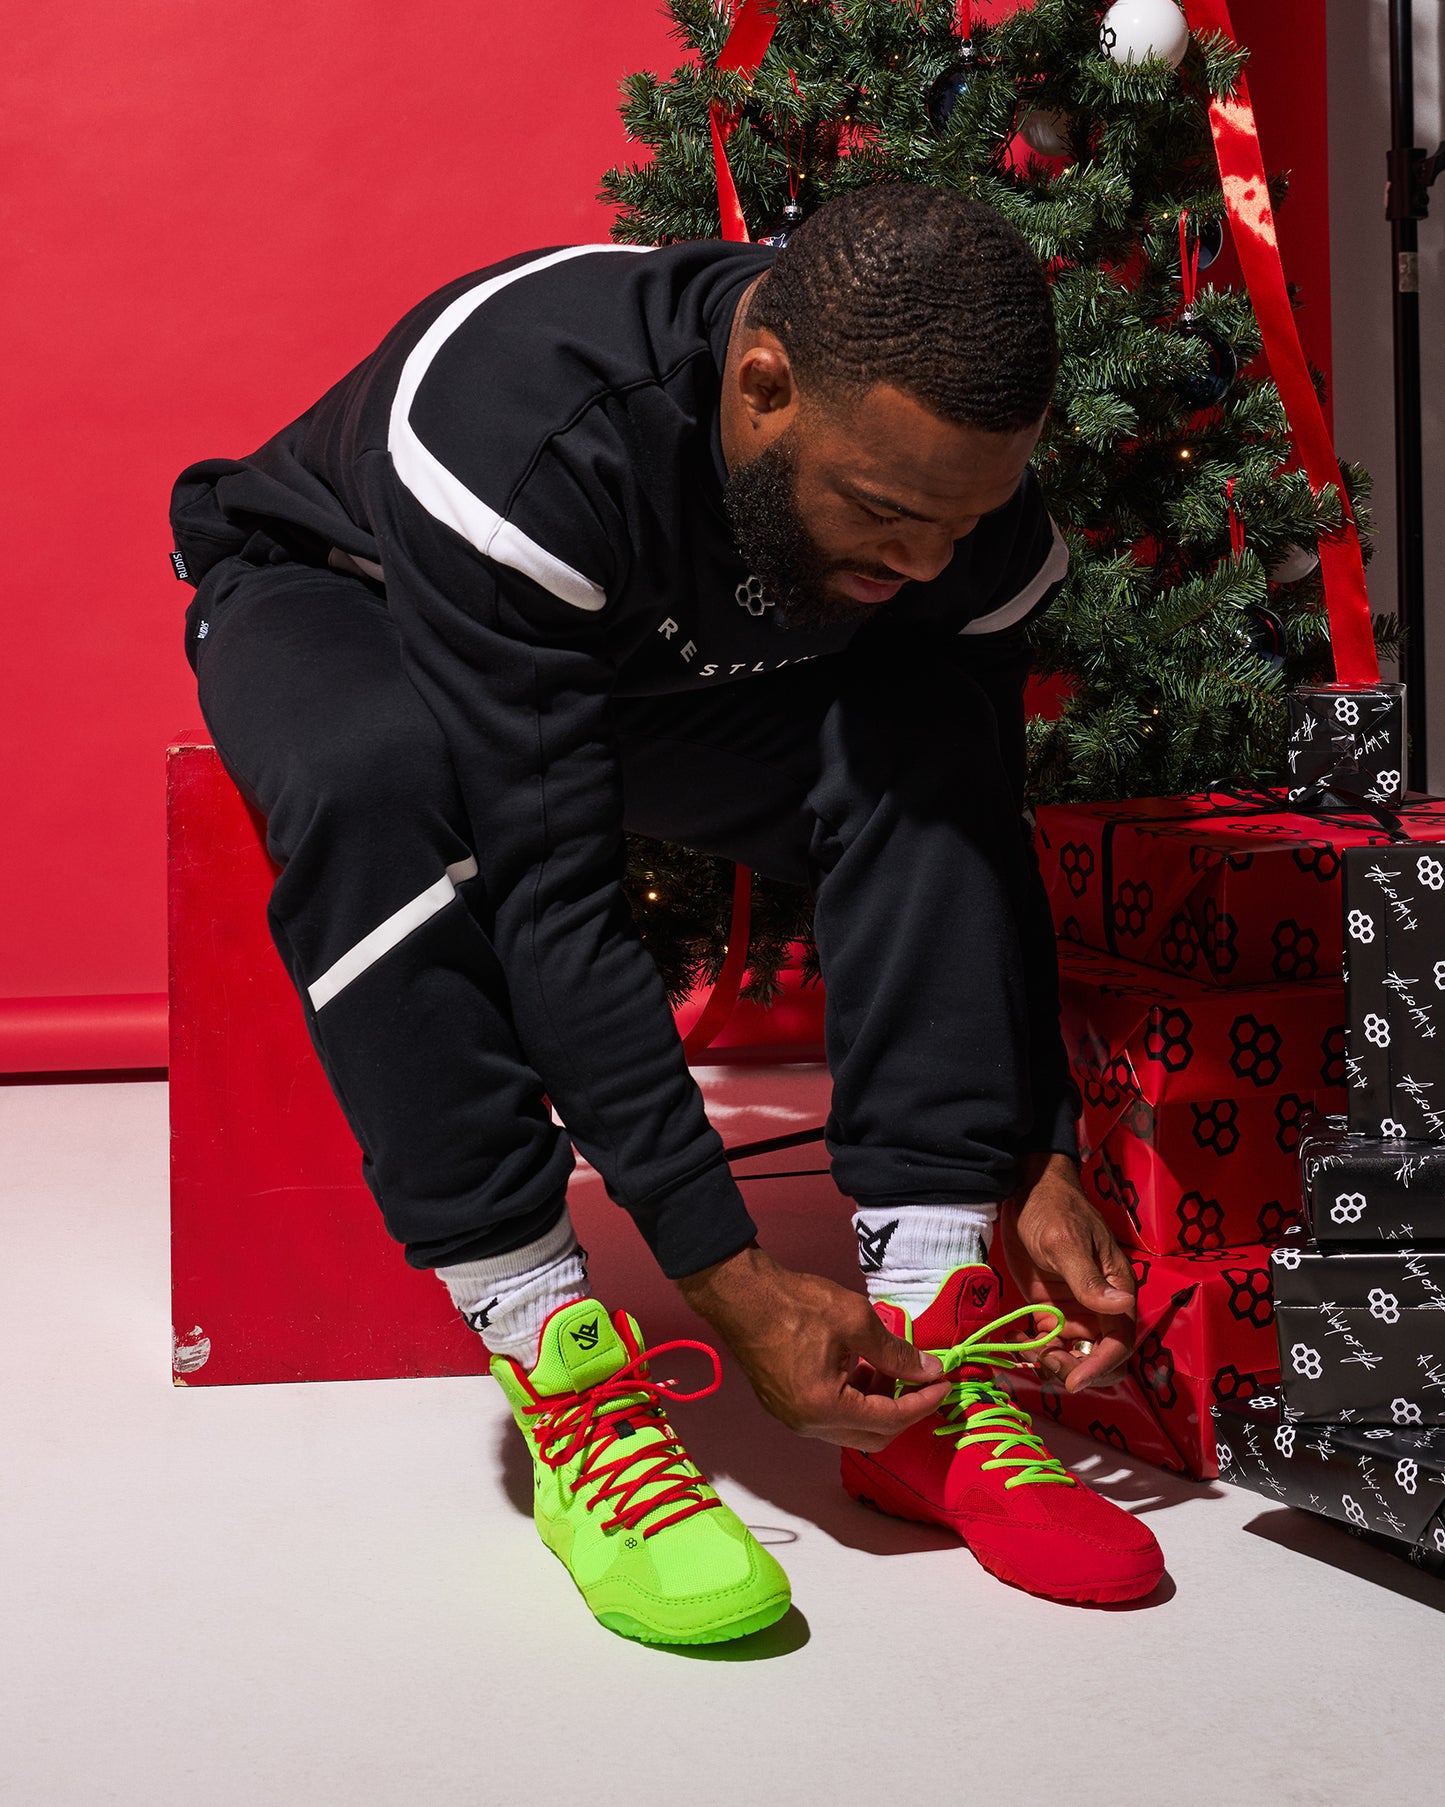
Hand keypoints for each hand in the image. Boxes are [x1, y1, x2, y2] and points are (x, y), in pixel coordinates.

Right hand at [676, 1244, 949, 1450]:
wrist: (741, 1295)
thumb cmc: (796, 1304)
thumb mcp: (856, 1320)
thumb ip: (896, 1352)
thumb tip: (930, 1370)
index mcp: (825, 1407)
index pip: (890, 1419)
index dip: (923, 1403)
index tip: (944, 1383)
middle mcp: (808, 1424)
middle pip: (873, 1436)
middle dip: (904, 1410)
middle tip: (921, 1379)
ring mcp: (794, 1419)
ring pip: (852, 1429)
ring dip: (879, 1405)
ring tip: (888, 1365)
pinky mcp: (786, 1407)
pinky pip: (832, 1418)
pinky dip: (856, 1401)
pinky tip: (861, 1368)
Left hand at [997, 1152, 1136, 1392]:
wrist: (1025, 1193)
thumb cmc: (1052, 1210)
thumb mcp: (1066, 1242)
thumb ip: (1088, 1279)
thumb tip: (1121, 1306)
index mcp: (1117, 1290)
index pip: (1119, 1341)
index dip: (1101, 1366)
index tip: (1074, 1381)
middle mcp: (1102, 1306)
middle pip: (1102, 1357)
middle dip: (1079, 1370)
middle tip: (1047, 1361)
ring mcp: (1077, 1311)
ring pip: (1076, 1356)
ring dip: (1055, 1364)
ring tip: (1028, 1348)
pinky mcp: (1053, 1311)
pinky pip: (1052, 1344)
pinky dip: (1036, 1351)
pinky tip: (1016, 1338)